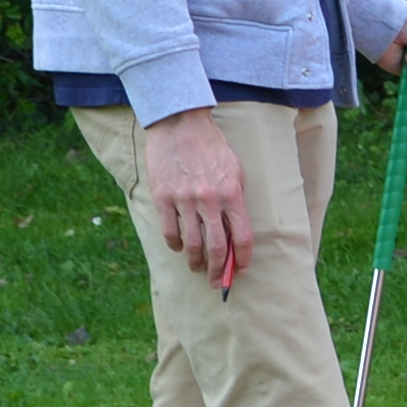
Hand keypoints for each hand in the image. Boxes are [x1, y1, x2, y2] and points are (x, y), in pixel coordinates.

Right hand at [143, 109, 251, 282]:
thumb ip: (236, 200)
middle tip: (217, 282)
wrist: (180, 123)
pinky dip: (176, 245)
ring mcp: (184, 199)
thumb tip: (235, 233)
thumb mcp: (235, 170)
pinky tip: (180, 248)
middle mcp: (210, 200)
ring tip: (197, 268)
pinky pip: (170, 231)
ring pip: (192, 244)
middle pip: (217, 248)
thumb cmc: (212, 147)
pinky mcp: (163, 197)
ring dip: (196, 262)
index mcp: (232, 194)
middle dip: (218, 271)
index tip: (240, 270)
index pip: (242, 237)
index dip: (242, 259)